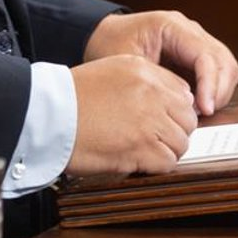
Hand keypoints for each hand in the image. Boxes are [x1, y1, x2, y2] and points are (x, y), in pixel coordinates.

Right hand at [65, 55, 197, 175]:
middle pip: (187, 119)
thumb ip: (143, 80)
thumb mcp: (110, 71)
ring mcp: (150, 121)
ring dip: (166, 150)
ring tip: (144, 151)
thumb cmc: (71, 97)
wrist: (49, 116)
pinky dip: (156, 166)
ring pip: (181, 142)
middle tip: (155, 139)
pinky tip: (138, 161)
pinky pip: (168, 162)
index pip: (183, 93)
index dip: (175, 111)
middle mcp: (152, 93)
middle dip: (174, 131)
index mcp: (144, 71)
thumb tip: (172, 99)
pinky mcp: (142, 148)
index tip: (164, 121)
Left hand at [84, 11, 237, 115]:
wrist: (101, 37)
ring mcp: (195, 43)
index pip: (205, 55)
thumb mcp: (125, 64)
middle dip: (219, 91)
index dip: (210, 84)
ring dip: (219, 92)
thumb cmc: (109, 45)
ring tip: (200, 113)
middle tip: (205, 115)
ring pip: (226, 68)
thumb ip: (153, 82)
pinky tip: (197, 108)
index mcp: (172, 26)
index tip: (204, 109)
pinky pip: (217, 74)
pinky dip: (213, 92)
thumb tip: (183, 106)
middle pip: (224, 61)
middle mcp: (189, 31)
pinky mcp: (195, 57)